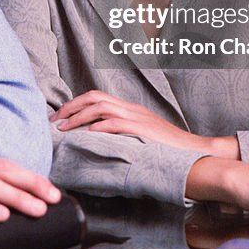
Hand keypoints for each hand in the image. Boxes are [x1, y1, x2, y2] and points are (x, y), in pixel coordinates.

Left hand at [53, 90, 237, 158]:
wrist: (193, 151)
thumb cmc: (166, 148)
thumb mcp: (140, 136)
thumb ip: (120, 133)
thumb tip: (96, 140)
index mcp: (129, 109)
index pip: (97, 97)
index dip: (76, 104)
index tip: (60, 116)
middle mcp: (131, 109)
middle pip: (95, 96)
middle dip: (71, 106)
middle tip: (55, 120)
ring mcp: (137, 118)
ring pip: (101, 107)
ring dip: (79, 116)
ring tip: (65, 128)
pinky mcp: (142, 130)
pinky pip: (117, 123)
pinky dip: (100, 127)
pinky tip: (88, 134)